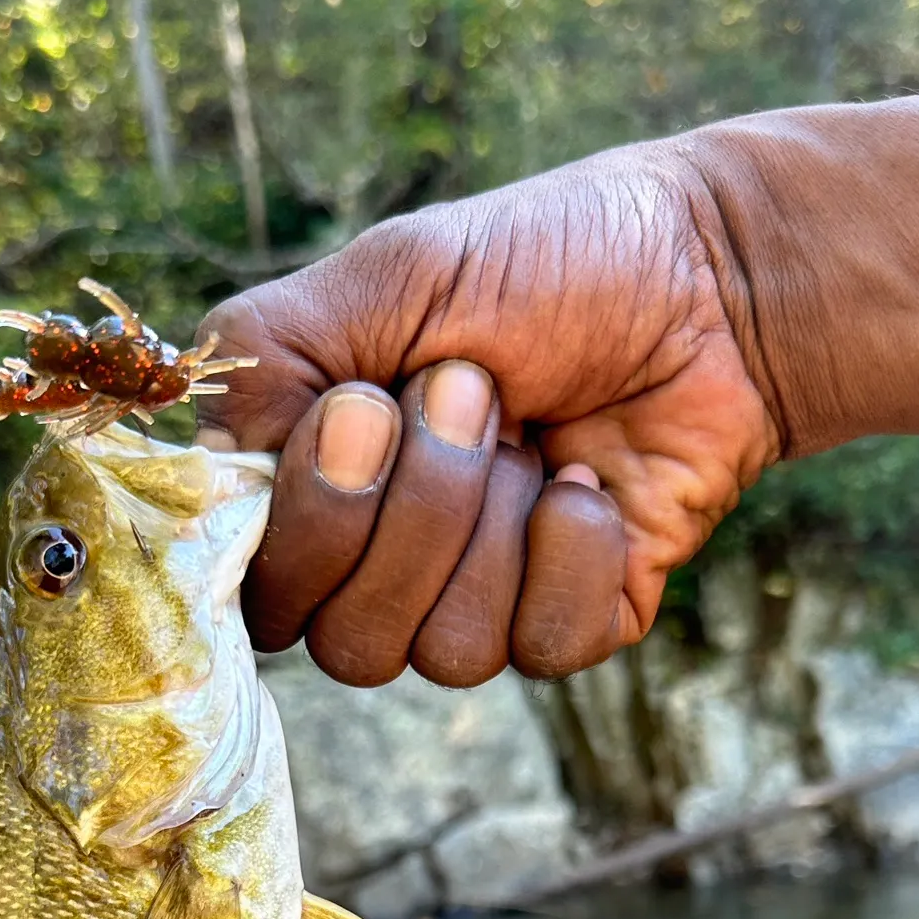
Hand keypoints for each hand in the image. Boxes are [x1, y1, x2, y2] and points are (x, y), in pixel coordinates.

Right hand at [195, 143, 778, 687]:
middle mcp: (388, 570)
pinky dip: (574, 550)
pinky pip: (545, 646)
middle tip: (476, 394)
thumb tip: (211, 472)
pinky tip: (590, 483)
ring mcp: (481, 604)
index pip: (262, 597)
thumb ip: (267, 362)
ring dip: (496, 524)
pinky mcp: (572, 623)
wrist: (706, 280)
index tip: (365, 409)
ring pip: (448, 652)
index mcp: (321, 493)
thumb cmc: (540, 265)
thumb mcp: (385, 279)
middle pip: (350, 647)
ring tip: (537, 434)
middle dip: (421, 509)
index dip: (311, 524)